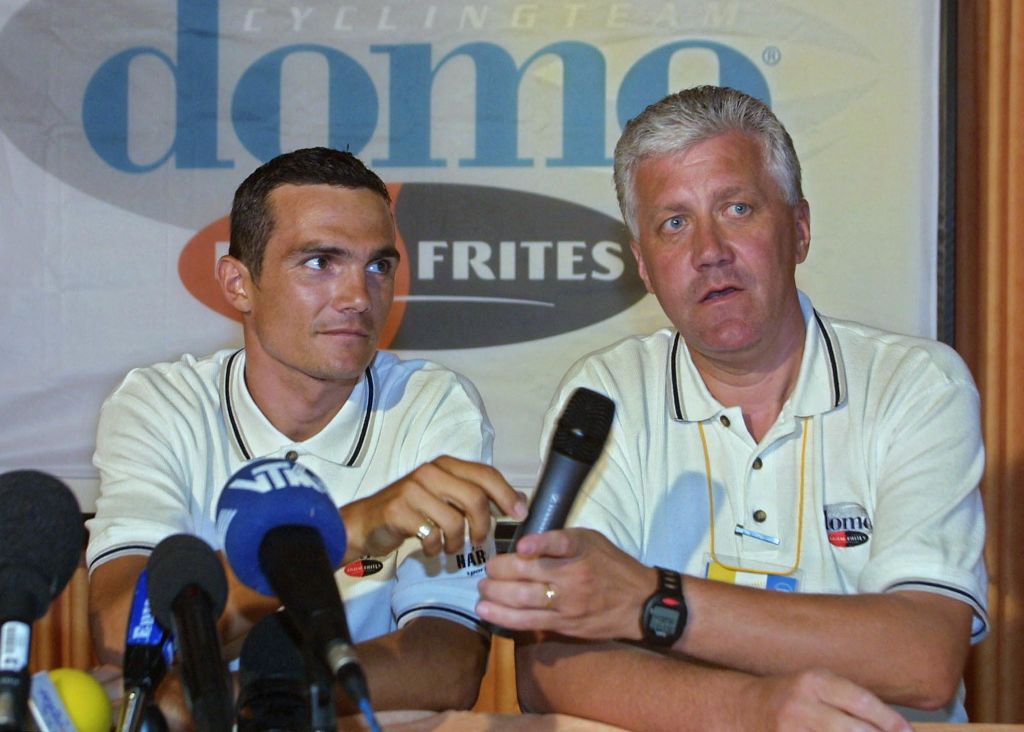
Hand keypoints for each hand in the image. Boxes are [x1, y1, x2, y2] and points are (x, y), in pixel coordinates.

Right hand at [341, 455, 525, 558]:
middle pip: (475, 498)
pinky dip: (436, 547)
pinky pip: (431, 535)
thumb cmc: (410, 511)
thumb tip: (517, 502)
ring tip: (450, 548)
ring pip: (455, 520)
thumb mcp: (443, 497)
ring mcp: (413, 489)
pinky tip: (430, 548)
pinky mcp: (398, 510)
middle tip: (479, 541)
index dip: (507, 494)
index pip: (485, 473)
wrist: (364, 523)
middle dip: (483, 525)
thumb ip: (474, 496)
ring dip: (457, 542)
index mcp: (445, 465)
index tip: (520, 514)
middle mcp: (430, 472)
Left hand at [477, 527, 653, 640]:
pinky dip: (504, 616)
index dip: (539, 544)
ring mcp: (568, 604)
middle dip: (500, 571)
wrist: (641, 603)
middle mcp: (574, 577)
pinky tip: (487, 611)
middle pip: (530, 573)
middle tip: (487, 569)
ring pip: (523, 600)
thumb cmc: (612, 566)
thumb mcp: (592, 541)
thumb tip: (525, 543)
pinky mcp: (564, 625)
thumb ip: (561, 540)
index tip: (521, 546)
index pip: (559, 544)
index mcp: (581, 551)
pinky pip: (529, 622)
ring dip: (496, 595)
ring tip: (481, 590)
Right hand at [743, 669, 911, 731]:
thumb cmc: (791, 696)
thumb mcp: (817, 685)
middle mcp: (802, 705)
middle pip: (855, 730)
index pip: (861, 701)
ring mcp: (791, 730)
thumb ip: (850, 700)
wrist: (745, 707)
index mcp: (813, 681)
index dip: (889, 720)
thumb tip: (894, 727)